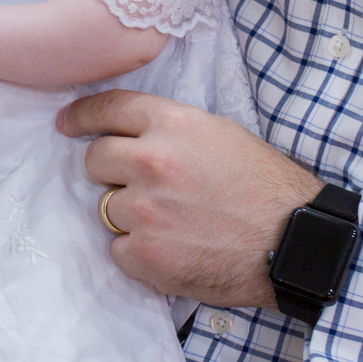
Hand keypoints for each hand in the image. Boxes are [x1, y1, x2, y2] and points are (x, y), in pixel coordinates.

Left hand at [58, 90, 323, 307]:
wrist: (296, 243)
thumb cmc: (265, 187)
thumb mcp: (219, 134)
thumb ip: (169, 130)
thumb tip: (126, 134)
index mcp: (171, 123)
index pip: (107, 108)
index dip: (81, 115)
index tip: (66, 123)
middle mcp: (151, 161)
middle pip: (95, 159)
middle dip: (111, 171)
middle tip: (144, 186)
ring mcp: (144, 209)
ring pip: (106, 207)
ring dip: (130, 215)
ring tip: (174, 222)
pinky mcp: (144, 253)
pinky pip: (117, 249)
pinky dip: (138, 253)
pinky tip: (173, 249)